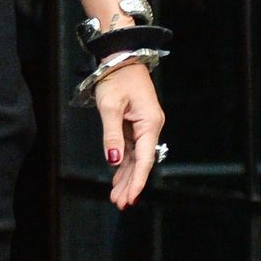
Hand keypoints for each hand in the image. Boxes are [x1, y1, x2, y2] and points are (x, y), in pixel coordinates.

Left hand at [96, 61, 164, 209]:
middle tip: (119, 203)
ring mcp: (143, 126)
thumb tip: (113, 160)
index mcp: (150, 123)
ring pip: (135, 158)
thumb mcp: (110, 107)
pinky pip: (131, 149)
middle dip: (130, 184)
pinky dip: (123, 164)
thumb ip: (112, 136)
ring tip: (116, 196)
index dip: (137, 181)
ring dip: (126, 177)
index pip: (144, 160)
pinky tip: (117, 177)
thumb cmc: (117, 77)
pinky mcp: (136, 123)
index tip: (130, 198)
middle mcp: (150, 127)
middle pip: (140, 162)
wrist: (121, 56)